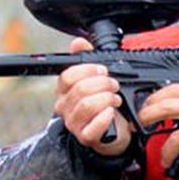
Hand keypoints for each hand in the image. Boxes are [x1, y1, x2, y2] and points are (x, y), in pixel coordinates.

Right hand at [53, 37, 132, 155]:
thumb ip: (87, 58)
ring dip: (107, 99)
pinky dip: (105, 117)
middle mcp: (63, 106)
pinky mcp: (84, 137)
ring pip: (87, 105)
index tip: (103, 70)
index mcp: (63, 89)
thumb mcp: (95, 77)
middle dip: (103, 84)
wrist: (114, 129)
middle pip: (80, 89)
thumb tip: (77, 42)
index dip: (88, 70)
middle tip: (114, 85)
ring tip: (115, 99)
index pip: (67, 76)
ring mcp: (73, 123)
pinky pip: (93, 127)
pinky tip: (111, 112)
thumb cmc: (103, 101)